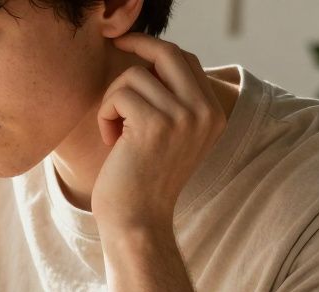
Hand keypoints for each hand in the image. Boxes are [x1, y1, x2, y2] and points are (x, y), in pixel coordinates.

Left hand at [91, 34, 226, 235]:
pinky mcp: (155, 124)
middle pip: (168, 53)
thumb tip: (149, 61)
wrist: (138, 221)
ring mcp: (184, 116)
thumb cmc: (141, 181)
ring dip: (112, 102)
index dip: (155, 48)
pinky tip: (111, 142)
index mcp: (214, 113)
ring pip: (133, 76)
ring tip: (114, 135)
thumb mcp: (167, 138)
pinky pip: (118, 95)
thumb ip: (170, 103)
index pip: (187, 60)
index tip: (129, 44)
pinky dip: (105, 115)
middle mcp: (205, 111)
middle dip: (136, 45)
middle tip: (114, 44)